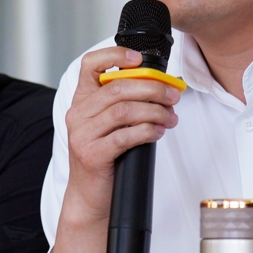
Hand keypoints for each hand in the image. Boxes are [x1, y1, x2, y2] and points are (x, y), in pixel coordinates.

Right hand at [48, 46, 179, 252]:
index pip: (89, 65)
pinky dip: (147, 131)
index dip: (114, 55)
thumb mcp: (110, 126)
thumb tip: (162, 86)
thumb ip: (125, 104)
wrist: (91, 198)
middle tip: (174, 95)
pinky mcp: (92, 154)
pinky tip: (158, 132)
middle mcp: (77, 114)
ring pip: (124, 110)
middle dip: (153, 88)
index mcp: (81, 101)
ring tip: (171, 118)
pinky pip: (125, 136)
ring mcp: (82, 135)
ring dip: (154, 111)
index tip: (140, 58)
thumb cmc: (106, 158)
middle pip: (118, 88)